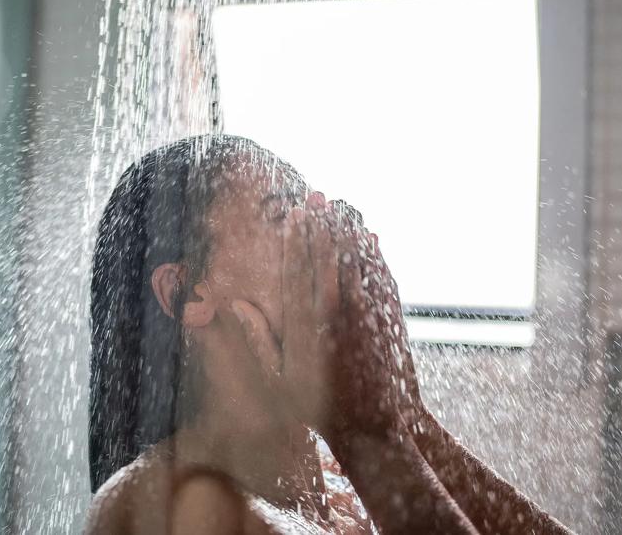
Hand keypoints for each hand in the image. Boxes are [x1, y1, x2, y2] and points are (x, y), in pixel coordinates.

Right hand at [232, 193, 420, 440]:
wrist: (372, 426)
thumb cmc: (318, 407)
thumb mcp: (276, 379)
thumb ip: (257, 339)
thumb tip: (235, 304)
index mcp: (303, 326)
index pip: (297, 271)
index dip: (295, 239)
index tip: (293, 214)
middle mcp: (333, 315)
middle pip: (326, 259)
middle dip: (320, 224)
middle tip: (316, 196)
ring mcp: (362, 317)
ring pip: (354, 263)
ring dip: (347, 232)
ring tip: (340, 206)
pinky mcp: (385, 322)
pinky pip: (379, 279)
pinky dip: (374, 256)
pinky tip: (370, 238)